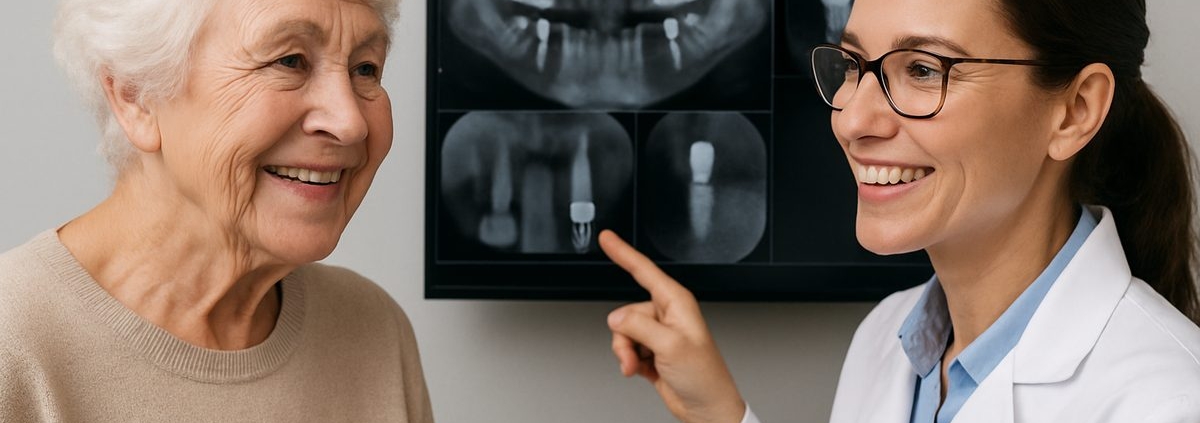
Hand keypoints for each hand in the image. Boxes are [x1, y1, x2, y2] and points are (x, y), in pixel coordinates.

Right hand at [600, 230, 745, 422]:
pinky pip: (626, 348)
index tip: (607, 239)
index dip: (624, 253)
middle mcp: (667, 314)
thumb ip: (639, 326)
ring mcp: (658, 333)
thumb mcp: (671, 346)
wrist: (706, 407)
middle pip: (627, 312)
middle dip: (625, 336)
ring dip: (626, 352)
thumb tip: (617, 317)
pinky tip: (643, 370)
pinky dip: (629, 361)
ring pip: (622, 332)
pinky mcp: (651, 350)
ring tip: (640, 365)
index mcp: (677, 303)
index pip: (644, 271)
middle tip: (639, 354)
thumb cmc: (704, 376)